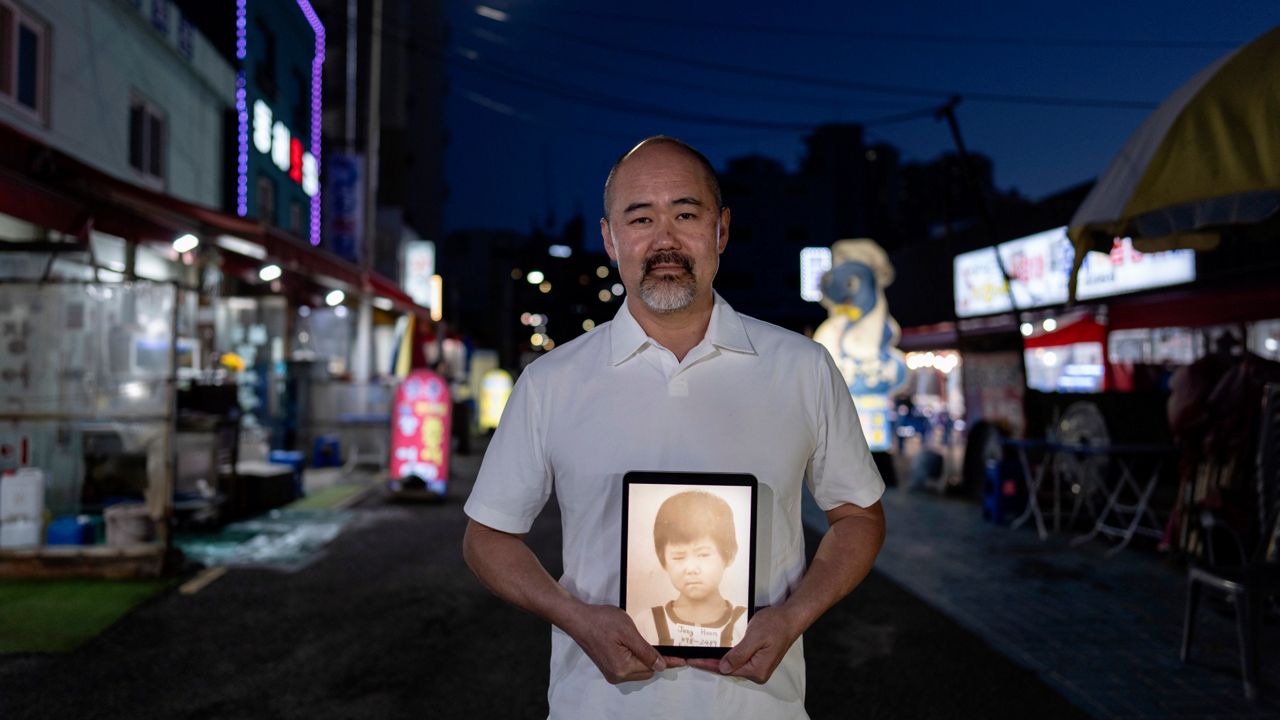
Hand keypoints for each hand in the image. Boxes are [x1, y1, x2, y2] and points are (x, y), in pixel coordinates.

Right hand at [565, 604, 685, 683]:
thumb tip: (661, 666)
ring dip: (645, 658)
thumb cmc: (602, 621)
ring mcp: (611, 673)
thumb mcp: (628, 632)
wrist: (578, 619)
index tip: (685, 660)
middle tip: (670, 646)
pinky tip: (637, 646)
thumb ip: (645, 651)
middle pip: (646, 671)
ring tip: (651, 643)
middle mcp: (617, 676)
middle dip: (657, 660)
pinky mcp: (608, 667)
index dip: (670, 662)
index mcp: (623, 668)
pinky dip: (636, 658)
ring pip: (638, 669)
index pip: (653, 667)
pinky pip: (629, 666)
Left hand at [687, 606, 798, 683]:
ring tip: (700, 655)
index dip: (707, 664)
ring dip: (717, 659)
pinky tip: (717, 652)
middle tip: (691, 657)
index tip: (691, 660)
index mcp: (757, 670)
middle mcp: (758, 673)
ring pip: (733, 664)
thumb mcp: (754, 637)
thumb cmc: (775, 624)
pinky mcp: (758, 660)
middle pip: (728, 669)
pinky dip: (727, 656)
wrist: (790, 617)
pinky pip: (739, 660)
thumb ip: (739, 654)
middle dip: (710, 663)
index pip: (727, 669)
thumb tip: (724, 668)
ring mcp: (759, 667)